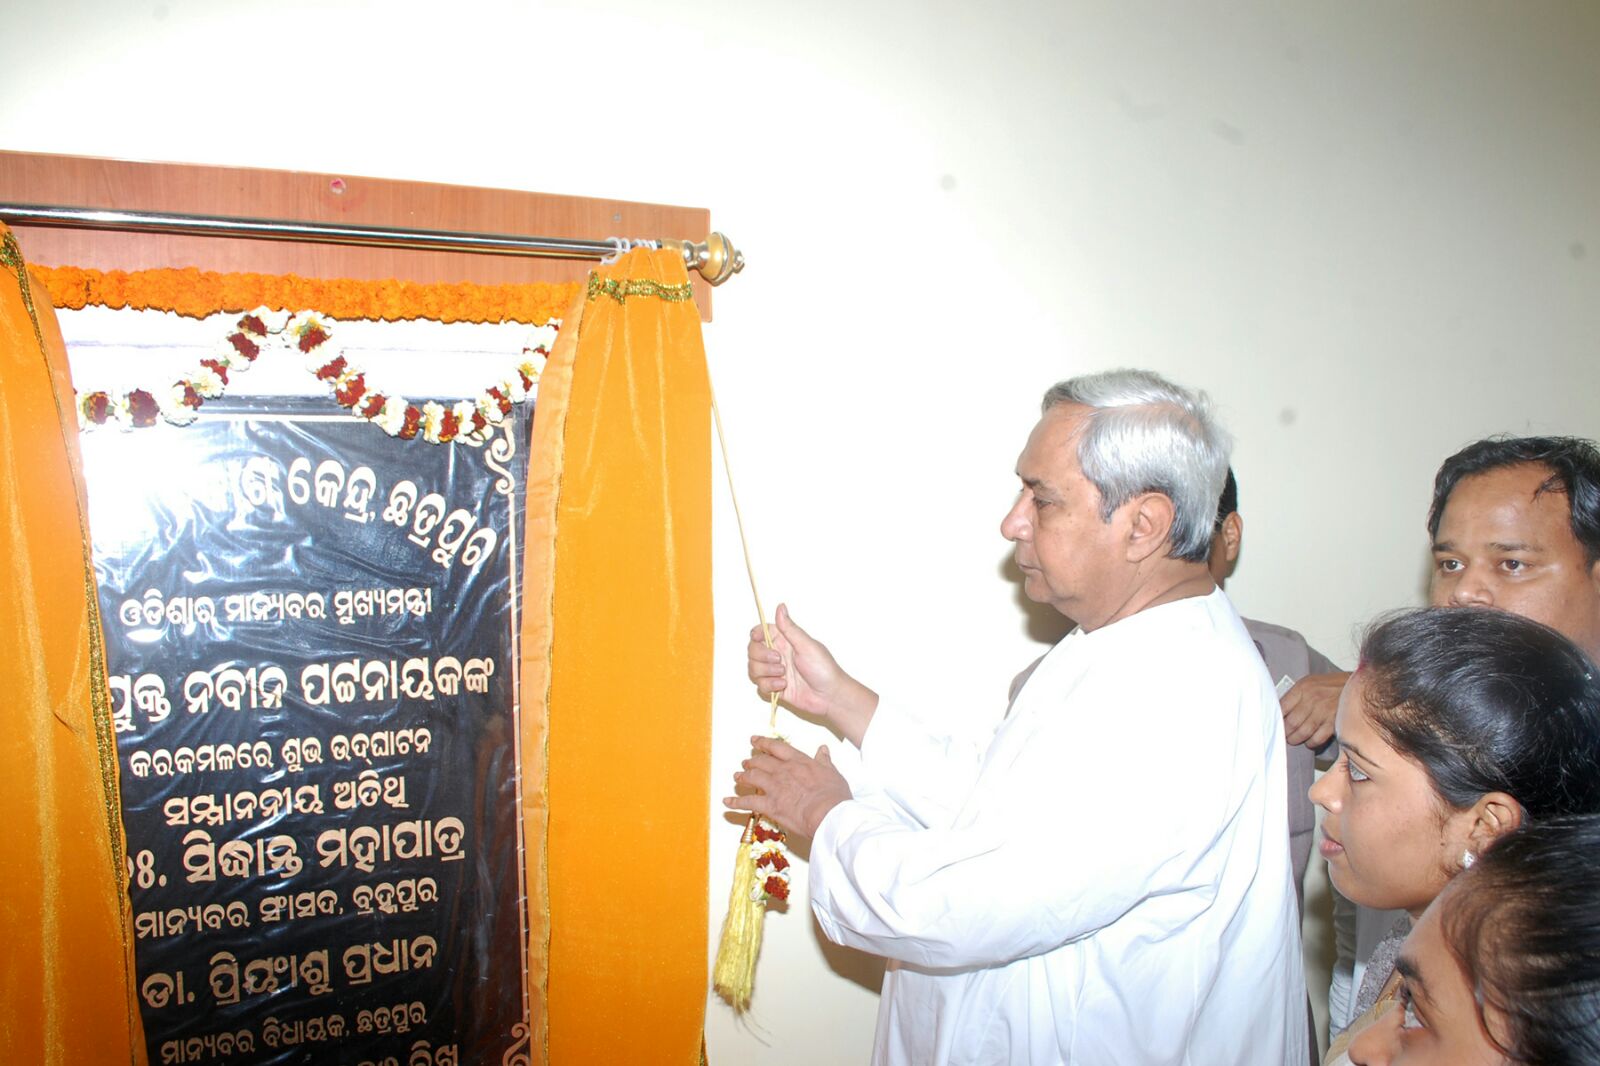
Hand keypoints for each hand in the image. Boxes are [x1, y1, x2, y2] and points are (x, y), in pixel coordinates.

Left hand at [724, 736, 851, 837]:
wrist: (828, 813)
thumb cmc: (833, 795)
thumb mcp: (832, 773)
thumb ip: (824, 760)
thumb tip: (823, 750)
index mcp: (799, 761)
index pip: (777, 747)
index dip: (763, 743)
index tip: (755, 740)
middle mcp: (783, 771)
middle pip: (761, 761)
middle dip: (751, 761)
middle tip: (746, 762)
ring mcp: (774, 787)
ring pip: (752, 777)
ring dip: (743, 777)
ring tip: (737, 777)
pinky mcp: (769, 805)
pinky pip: (747, 802)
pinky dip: (735, 802)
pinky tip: (727, 802)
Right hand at [747, 604, 877, 744]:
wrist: (830, 696)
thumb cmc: (824, 669)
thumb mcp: (807, 645)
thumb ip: (790, 628)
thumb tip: (781, 606)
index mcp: (785, 641)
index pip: (761, 632)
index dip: (756, 634)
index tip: (759, 638)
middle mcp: (778, 654)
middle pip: (753, 650)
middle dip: (761, 656)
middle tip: (779, 660)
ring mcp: (775, 671)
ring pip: (753, 668)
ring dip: (766, 672)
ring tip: (784, 675)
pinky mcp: (774, 687)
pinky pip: (760, 685)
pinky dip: (769, 685)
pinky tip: (783, 686)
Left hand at [1281, 671, 1349, 747]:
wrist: (1358, 685)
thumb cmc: (1331, 685)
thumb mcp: (1310, 682)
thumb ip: (1296, 695)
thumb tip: (1280, 711)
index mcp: (1303, 688)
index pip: (1282, 707)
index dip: (1276, 719)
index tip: (1274, 724)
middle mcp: (1312, 699)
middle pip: (1291, 722)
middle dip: (1285, 732)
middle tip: (1283, 736)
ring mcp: (1324, 712)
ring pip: (1303, 732)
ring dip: (1295, 739)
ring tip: (1293, 740)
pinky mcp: (1334, 722)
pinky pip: (1318, 738)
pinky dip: (1311, 743)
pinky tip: (1309, 742)